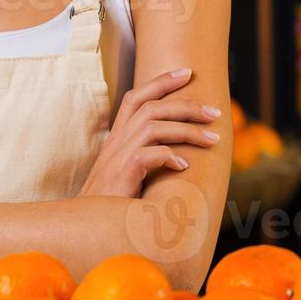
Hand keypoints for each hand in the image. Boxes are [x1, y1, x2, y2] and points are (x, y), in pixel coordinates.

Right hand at [79, 67, 221, 198]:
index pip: (136, 97)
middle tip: (216, 112)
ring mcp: (116, 158)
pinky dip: (170, 157)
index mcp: (116, 138)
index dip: (161, 81)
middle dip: (186, 104)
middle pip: (151, 107)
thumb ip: (145, 159)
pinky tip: (184, 167)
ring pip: (153, 126)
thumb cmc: (110, 204)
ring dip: (187, 130)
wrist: (84, 227)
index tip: (187, 72)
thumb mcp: (127, 175)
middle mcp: (115, 143)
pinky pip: (149, 155)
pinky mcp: (121, 175)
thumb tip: (180, 154)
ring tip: (213, 140)